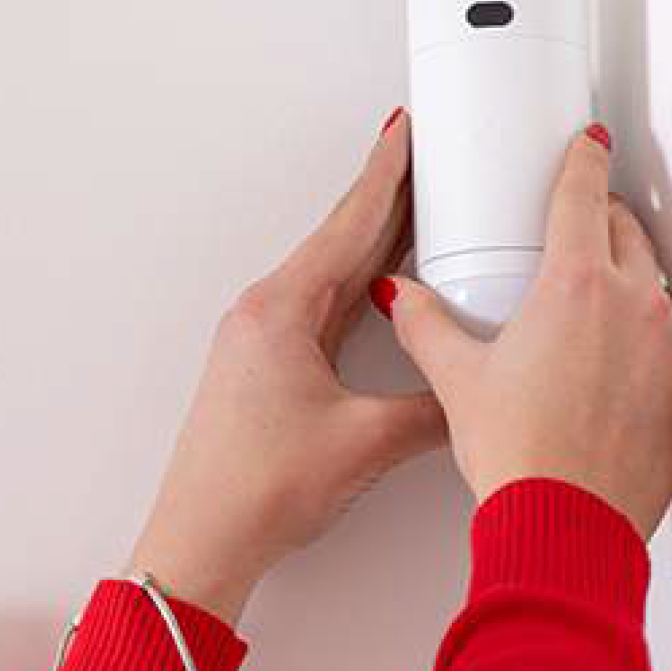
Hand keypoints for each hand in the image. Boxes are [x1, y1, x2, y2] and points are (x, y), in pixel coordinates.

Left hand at [123, 109, 446, 625]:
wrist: (201, 540)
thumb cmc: (254, 491)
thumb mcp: (368, 440)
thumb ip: (433, 406)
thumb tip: (470, 394)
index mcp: (281, 311)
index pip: (349, 224)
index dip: (388, 173)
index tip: (409, 130)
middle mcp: (263, 318)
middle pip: (340, 241)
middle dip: (388, 198)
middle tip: (428, 158)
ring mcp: (259, 345)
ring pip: (332, 277)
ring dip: (375, 245)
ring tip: (420, 213)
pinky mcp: (262, 374)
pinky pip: (322, 312)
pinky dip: (358, 291)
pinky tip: (383, 294)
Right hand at [380, 126, 671, 543]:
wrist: (567, 523)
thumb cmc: (522, 455)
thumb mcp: (456, 380)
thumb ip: (425, 325)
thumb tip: (404, 300)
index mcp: (577, 286)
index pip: (583, 195)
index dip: (580, 161)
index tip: (583, 145)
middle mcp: (634, 306)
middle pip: (625, 230)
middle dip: (599, 216)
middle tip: (568, 223)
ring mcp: (663, 347)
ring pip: (649, 283)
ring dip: (619, 276)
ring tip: (575, 299)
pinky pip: (659, 338)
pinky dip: (632, 334)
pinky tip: (596, 363)